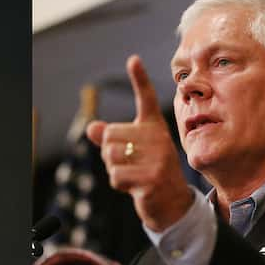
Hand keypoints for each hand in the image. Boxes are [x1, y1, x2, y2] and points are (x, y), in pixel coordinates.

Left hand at [86, 55, 192, 230]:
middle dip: (110, 154)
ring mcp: (157, 158)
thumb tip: (91, 127)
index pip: (146, 99)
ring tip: (133, 175)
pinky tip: (135, 187)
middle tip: (130, 164)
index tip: (132, 59)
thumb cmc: (148, 174)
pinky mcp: (152, 178)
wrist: (172, 204)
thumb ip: (111, 139)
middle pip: (110, 136)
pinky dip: (119, 185)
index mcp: (154, 128)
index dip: (139, 78)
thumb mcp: (131, 153)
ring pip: (110, 156)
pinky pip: (116, 176)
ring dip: (114, 170)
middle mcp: (158, 138)